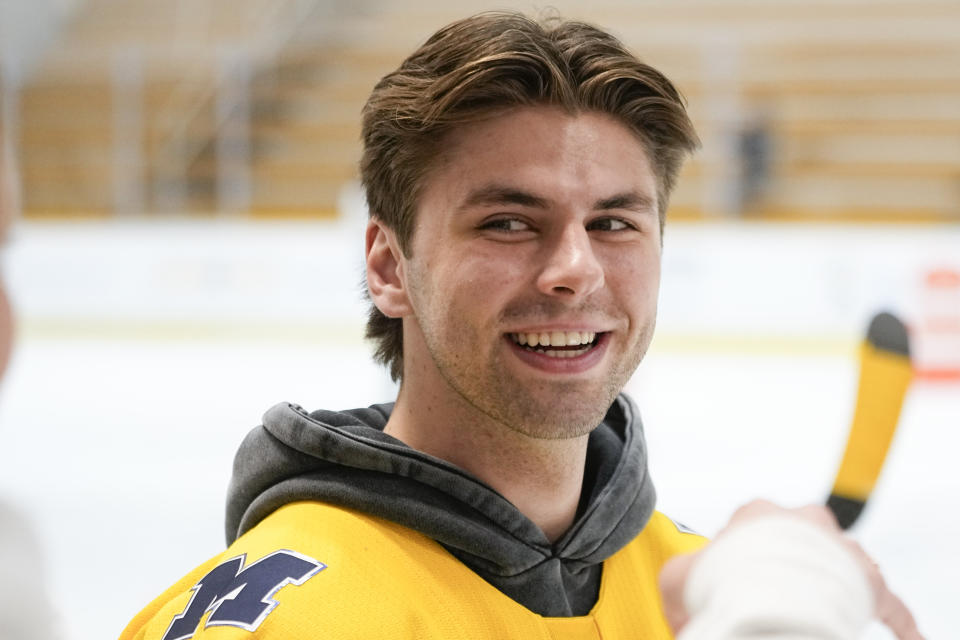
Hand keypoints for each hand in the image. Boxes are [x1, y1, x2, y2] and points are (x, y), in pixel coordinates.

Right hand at [658, 499, 923, 639]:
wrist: (771, 603)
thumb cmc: (726, 584)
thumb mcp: (678, 578)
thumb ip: (678, 580)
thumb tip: (680, 602)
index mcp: (758, 513)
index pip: (747, 531)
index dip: (735, 563)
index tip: (730, 588)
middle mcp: (803, 520)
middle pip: (796, 544)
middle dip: (786, 570)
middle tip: (772, 601)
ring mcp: (840, 548)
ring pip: (838, 565)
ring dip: (829, 587)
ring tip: (816, 619)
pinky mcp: (870, 582)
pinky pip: (888, 603)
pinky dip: (894, 622)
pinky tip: (901, 638)